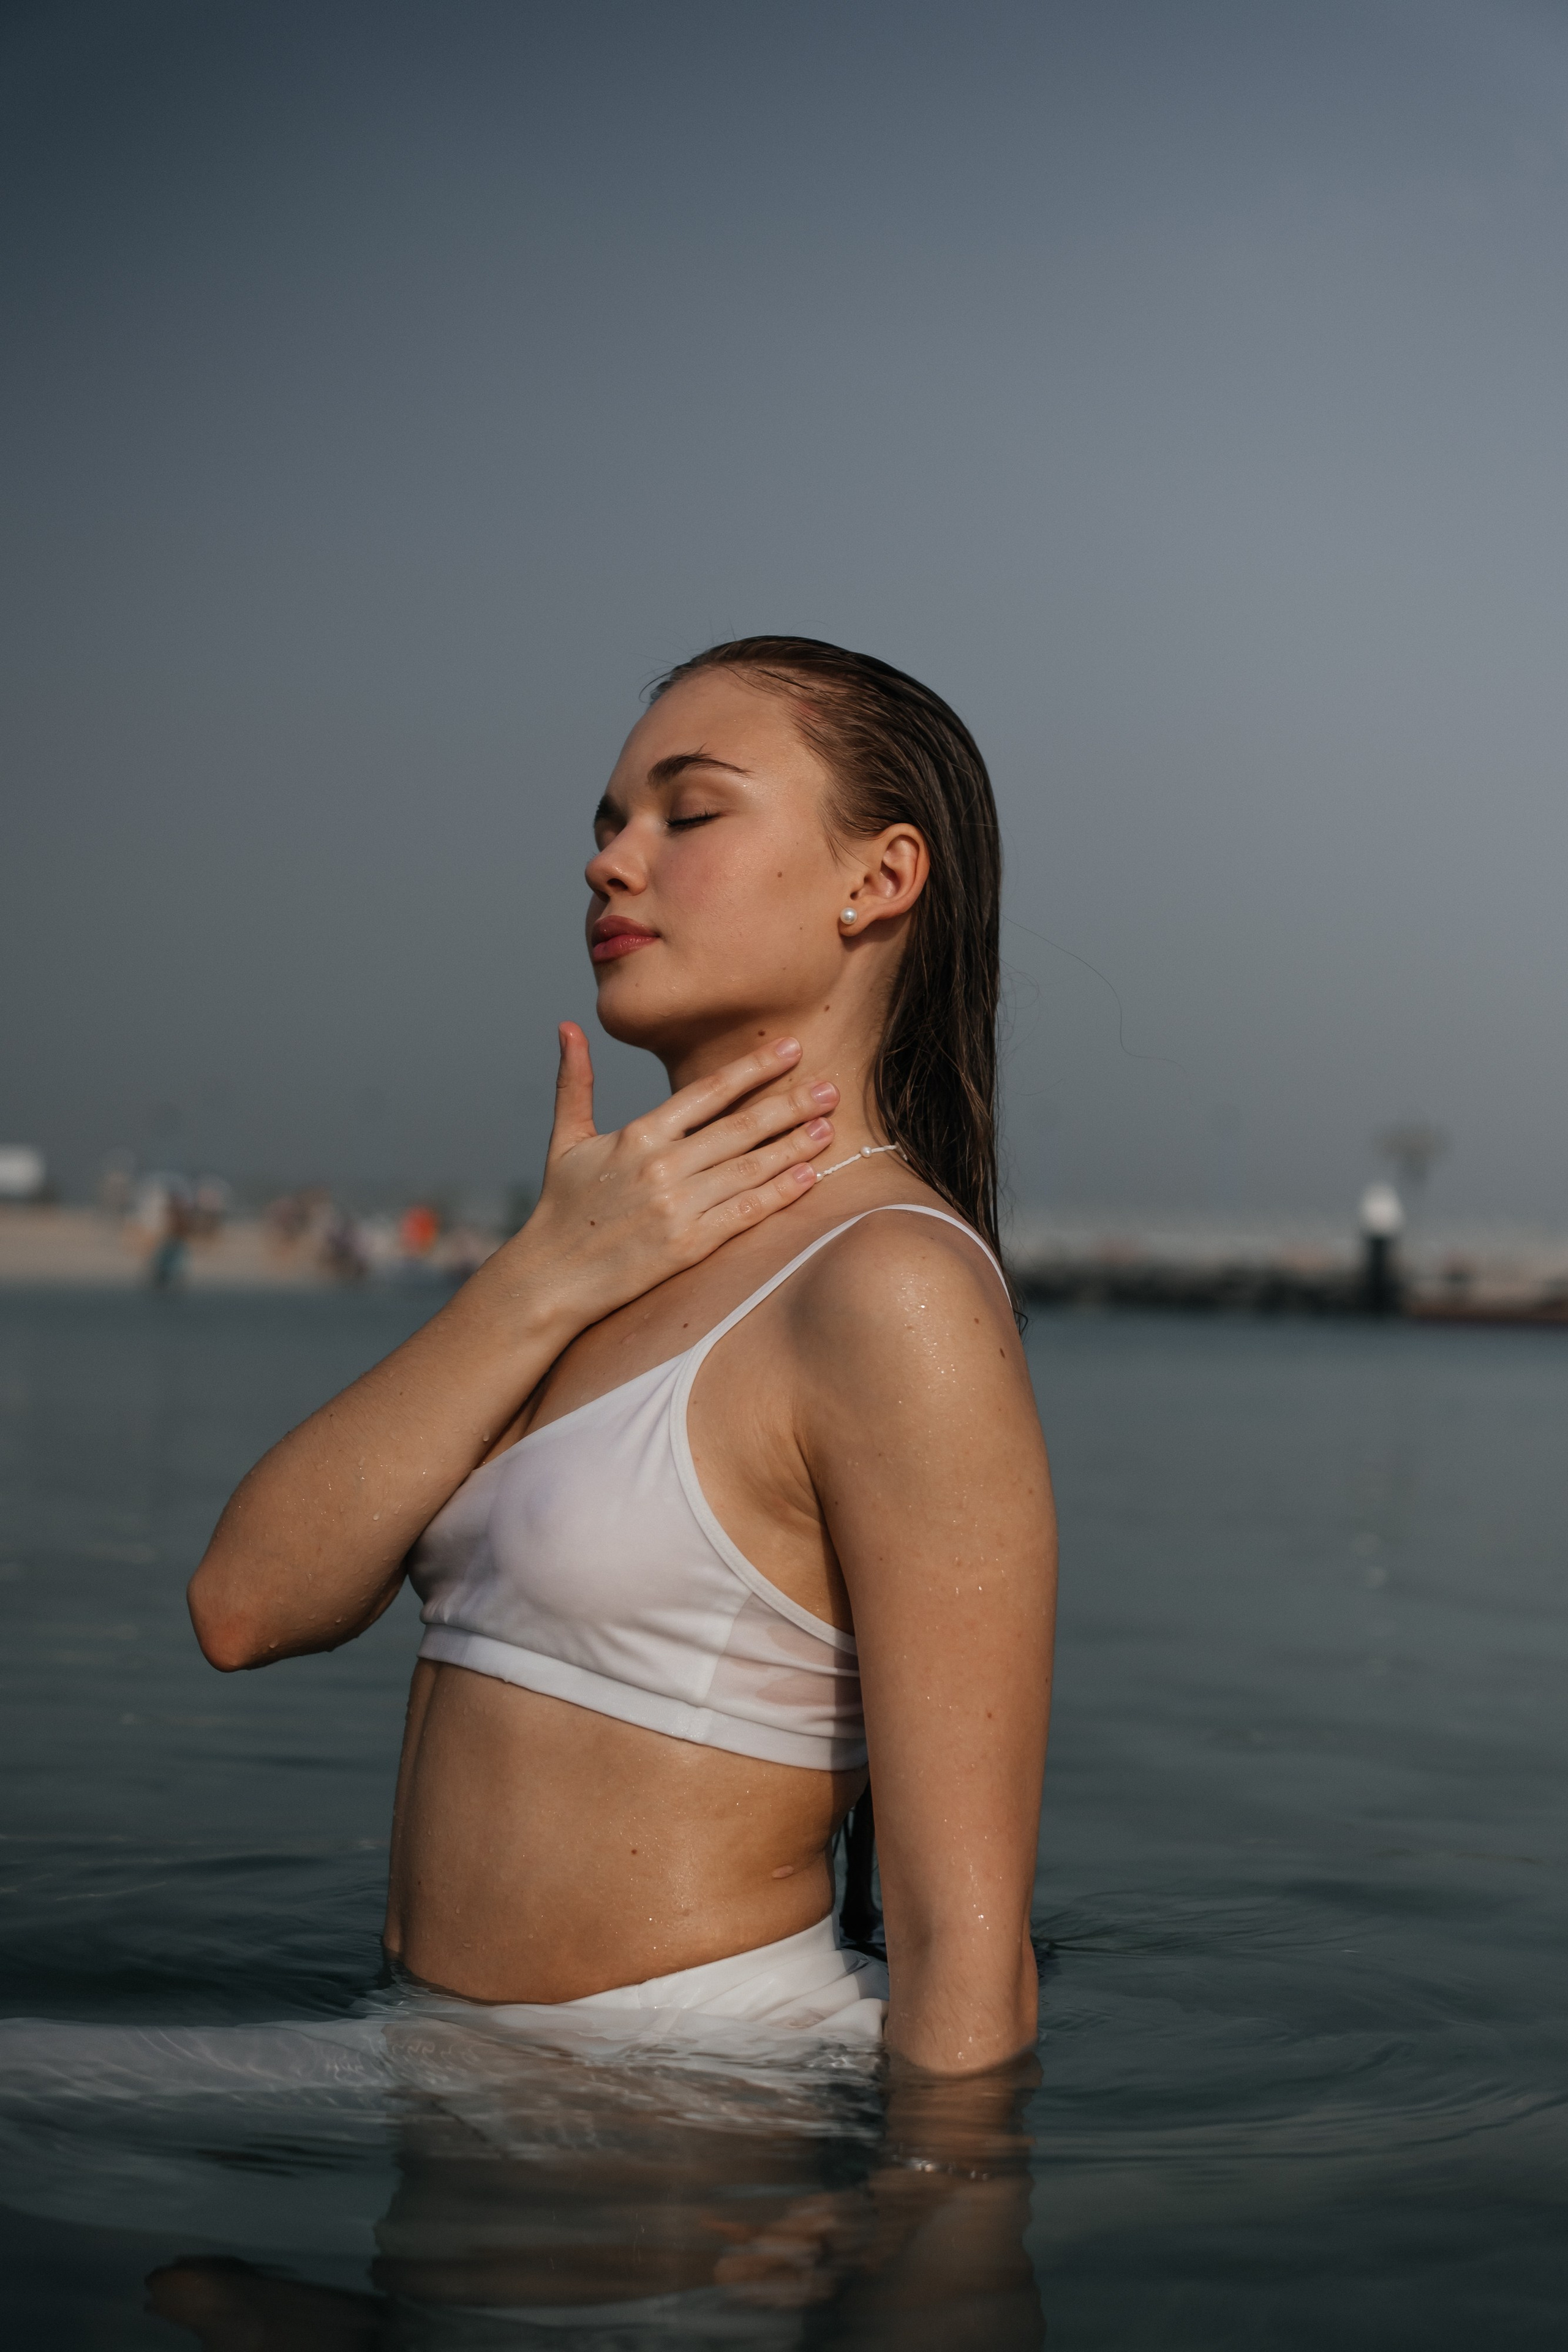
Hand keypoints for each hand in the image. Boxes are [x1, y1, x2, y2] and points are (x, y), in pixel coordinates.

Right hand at [504, 1024, 838, 1329]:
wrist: (550, 1278)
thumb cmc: (560, 1208)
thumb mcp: (565, 1140)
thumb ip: (575, 1082)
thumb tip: (568, 1027)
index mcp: (638, 1136)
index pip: (707, 1093)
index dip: (753, 1068)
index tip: (790, 1048)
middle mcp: (662, 1167)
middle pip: (740, 1127)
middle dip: (790, 1104)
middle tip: (832, 1086)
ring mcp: (677, 1207)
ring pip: (750, 1168)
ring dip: (794, 1145)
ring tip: (829, 1126)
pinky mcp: (688, 1246)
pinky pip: (745, 1213)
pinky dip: (779, 1193)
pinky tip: (808, 1176)